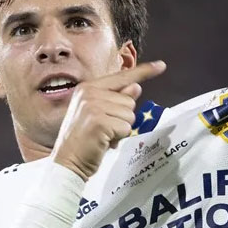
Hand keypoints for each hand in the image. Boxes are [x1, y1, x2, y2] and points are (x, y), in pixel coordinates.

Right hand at [52, 61, 166, 180]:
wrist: (66, 162)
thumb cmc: (83, 141)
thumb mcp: (99, 115)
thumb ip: (116, 100)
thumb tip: (136, 86)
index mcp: (87, 88)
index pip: (121, 77)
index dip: (144, 72)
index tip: (161, 65)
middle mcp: (89, 93)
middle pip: (129, 101)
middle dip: (122, 119)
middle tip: (103, 130)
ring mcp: (93, 106)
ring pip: (130, 115)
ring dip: (121, 129)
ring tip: (102, 136)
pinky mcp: (99, 121)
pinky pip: (126, 128)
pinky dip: (119, 138)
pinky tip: (103, 141)